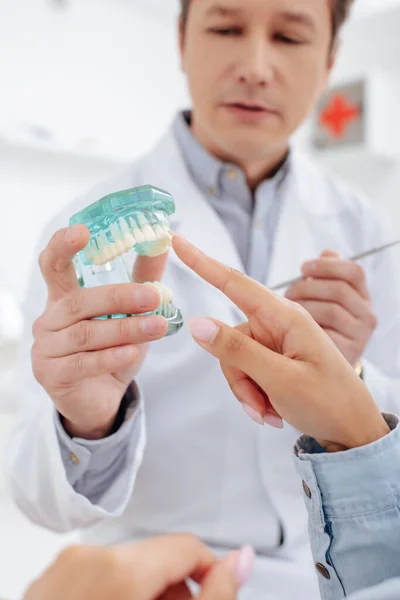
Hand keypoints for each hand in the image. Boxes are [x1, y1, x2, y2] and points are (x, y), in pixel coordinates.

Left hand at [23, 534, 253, 599]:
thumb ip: (215, 597)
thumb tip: (239, 560)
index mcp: (116, 569)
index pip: (187, 547)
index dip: (208, 576)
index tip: (212, 599)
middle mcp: (83, 560)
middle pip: (156, 559)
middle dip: (174, 594)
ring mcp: (59, 573)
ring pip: (127, 568)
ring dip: (148, 596)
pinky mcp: (45, 587)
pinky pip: (97, 577)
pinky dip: (116, 597)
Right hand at [32, 225, 168, 439]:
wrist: (99, 398)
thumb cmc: (111, 349)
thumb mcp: (130, 313)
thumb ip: (143, 278)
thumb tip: (164, 241)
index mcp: (63, 297)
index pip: (53, 264)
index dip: (63, 246)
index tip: (83, 231)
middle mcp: (49, 319)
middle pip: (80, 301)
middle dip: (120, 298)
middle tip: (154, 297)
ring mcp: (46, 348)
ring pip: (86, 333)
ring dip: (125, 329)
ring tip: (157, 327)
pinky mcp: (51, 375)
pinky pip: (83, 363)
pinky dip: (110, 357)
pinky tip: (132, 353)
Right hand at [172, 236, 389, 451]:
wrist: (353, 431)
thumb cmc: (328, 402)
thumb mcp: (280, 378)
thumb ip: (236, 349)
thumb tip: (196, 323)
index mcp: (285, 317)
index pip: (234, 283)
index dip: (202, 262)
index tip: (178, 242)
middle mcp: (278, 323)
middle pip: (229, 337)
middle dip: (237, 376)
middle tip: (256, 406)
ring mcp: (276, 341)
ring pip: (234, 358)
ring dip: (246, 390)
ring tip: (269, 413)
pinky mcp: (274, 358)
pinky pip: (246, 370)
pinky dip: (254, 393)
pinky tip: (272, 412)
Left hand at [285, 251, 376, 366]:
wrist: (325, 368)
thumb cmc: (320, 325)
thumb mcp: (325, 299)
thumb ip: (326, 275)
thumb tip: (327, 252)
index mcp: (362, 296)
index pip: (354, 272)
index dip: (326, 265)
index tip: (303, 268)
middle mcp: (367, 315)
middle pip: (338, 290)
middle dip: (307, 288)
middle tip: (288, 293)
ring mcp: (360, 335)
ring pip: (330, 310)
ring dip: (303, 307)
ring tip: (287, 311)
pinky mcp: (350, 353)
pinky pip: (325, 334)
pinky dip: (306, 330)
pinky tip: (294, 330)